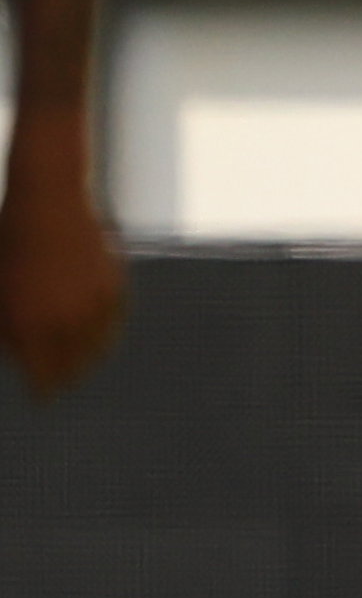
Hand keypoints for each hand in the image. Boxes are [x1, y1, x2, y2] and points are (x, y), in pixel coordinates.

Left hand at [0, 121, 122, 396]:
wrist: (48, 200)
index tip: (42, 398)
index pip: (43, 373)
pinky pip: (114, 321)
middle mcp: (66, 320)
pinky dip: (107, 332)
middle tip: (63, 384)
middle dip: (67, 377)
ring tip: (84, 366)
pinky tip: (103, 336)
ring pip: (99, 346)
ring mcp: (93, 303)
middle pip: (74, 365)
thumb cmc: (12, 238)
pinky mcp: (114, 285)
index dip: (43, 389)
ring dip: (91, 359)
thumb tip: (14, 354)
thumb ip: (6, 327)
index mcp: (30, 323)